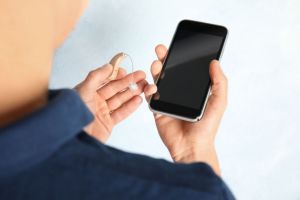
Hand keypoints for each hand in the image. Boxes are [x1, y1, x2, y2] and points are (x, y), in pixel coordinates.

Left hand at [75, 64, 148, 142]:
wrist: (75, 138)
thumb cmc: (74, 114)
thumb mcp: (83, 90)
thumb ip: (96, 76)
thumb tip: (108, 66)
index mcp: (87, 92)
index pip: (104, 80)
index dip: (116, 75)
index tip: (126, 71)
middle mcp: (95, 101)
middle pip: (115, 89)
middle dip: (128, 82)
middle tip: (141, 77)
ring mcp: (102, 113)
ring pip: (120, 100)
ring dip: (132, 93)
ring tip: (143, 87)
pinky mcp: (107, 124)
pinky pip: (121, 113)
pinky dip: (130, 107)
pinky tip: (138, 100)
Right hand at [146, 45, 227, 174]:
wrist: (192, 146)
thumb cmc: (207, 127)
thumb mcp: (219, 102)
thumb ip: (219, 82)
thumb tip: (215, 62)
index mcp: (192, 89)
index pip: (185, 69)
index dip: (180, 57)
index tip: (177, 45)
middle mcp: (179, 92)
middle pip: (170, 71)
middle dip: (164, 58)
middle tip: (162, 49)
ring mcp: (167, 99)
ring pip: (158, 80)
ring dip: (156, 70)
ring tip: (157, 64)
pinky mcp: (157, 108)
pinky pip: (151, 96)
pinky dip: (149, 89)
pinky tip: (153, 86)